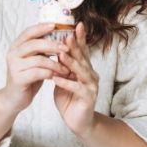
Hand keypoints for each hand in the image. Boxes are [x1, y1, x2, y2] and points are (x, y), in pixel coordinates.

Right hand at [0, 23, 69, 112]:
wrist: (14, 98)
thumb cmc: (27, 77)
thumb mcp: (34, 60)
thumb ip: (41, 49)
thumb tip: (59, 35)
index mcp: (16, 46)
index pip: (28, 32)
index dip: (41, 27)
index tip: (55, 25)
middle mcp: (13, 54)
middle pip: (35, 44)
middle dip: (53, 45)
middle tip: (67, 48)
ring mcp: (14, 66)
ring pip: (39, 59)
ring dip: (56, 63)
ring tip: (66, 68)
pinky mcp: (18, 79)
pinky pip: (38, 73)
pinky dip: (50, 73)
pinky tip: (57, 76)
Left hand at [52, 22, 98, 137]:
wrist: (78, 122)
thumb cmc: (69, 99)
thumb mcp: (64, 79)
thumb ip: (62, 66)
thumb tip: (55, 50)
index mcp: (85, 69)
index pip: (82, 50)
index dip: (80, 38)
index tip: (76, 25)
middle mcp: (91, 75)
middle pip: (83, 58)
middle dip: (75, 47)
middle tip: (67, 36)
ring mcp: (91, 86)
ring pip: (81, 72)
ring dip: (71, 63)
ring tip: (61, 55)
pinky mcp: (88, 98)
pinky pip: (77, 88)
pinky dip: (66, 83)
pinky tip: (57, 79)